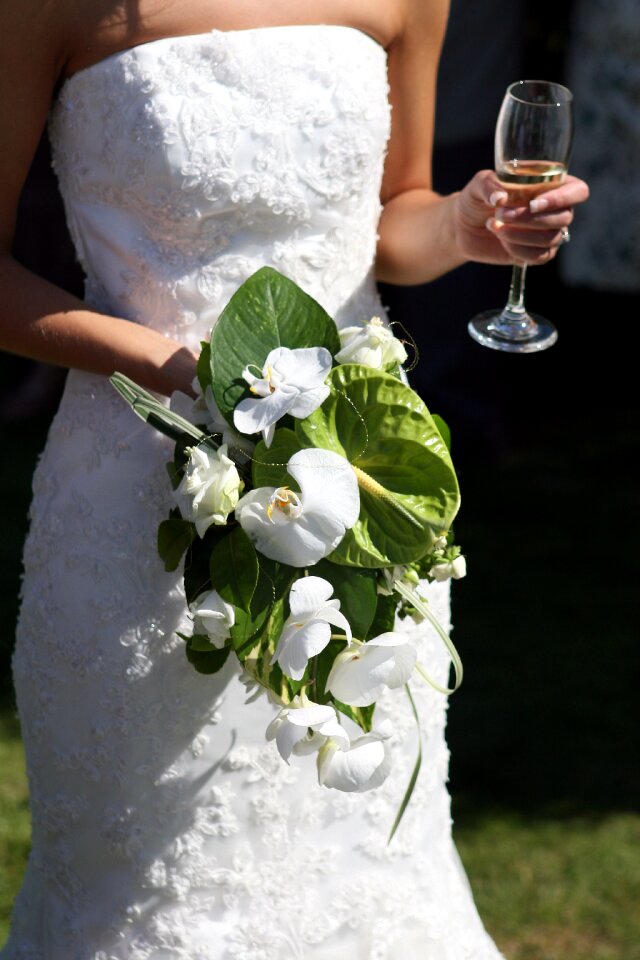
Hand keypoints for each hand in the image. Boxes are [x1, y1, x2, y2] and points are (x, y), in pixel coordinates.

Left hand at [453, 169, 589, 265]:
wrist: (463, 226)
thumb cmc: (477, 198)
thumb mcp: (479, 185)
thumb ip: (489, 186)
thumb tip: (501, 198)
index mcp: (550, 184)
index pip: (577, 191)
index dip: (562, 198)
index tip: (533, 204)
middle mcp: (555, 208)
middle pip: (564, 217)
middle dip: (530, 219)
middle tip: (500, 214)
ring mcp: (548, 232)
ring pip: (552, 238)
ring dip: (521, 234)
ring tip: (494, 225)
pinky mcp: (536, 252)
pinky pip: (540, 256)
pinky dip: (518, 250)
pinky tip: (501, 240)